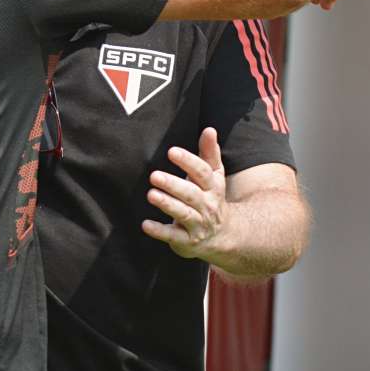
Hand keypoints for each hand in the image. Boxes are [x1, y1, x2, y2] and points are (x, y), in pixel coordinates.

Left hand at [142, 127, 228, 259]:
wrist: (223, 236)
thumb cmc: (211, 198)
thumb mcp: (214, 176)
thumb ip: (209, 153)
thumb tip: (209, 129)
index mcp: (213, 187)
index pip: (203, 173)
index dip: (188, 162)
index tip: (172, 152)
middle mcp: (207, 206)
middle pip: (191, 194)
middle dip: (173, 185)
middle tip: (154, 175)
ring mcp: (198, 224)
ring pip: (183, 214)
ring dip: (167, 204)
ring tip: (151, 195)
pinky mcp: (187, 241)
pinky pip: (174, 236)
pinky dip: (160, 231)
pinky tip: (145, 225)